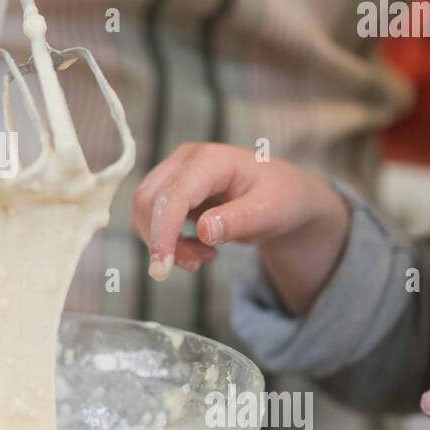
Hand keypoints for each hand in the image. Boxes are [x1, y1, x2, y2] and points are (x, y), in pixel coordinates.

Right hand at [131, 143, 349, 314]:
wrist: (285, 196)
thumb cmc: (282, 198)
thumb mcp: (271, 212)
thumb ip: (239, 220)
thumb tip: (205, 231)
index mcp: (210, 160)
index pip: (173, 195)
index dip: (163, 232)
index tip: (162, 269)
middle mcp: (185, 161)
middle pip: (147, 201)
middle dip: (162, 241)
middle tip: (196, 265)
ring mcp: (175, 173)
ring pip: (144, 212)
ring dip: (165, 244)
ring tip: (205, 257)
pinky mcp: (171, 190)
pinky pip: (152, 219)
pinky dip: (168, 242)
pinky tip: (198, 248)